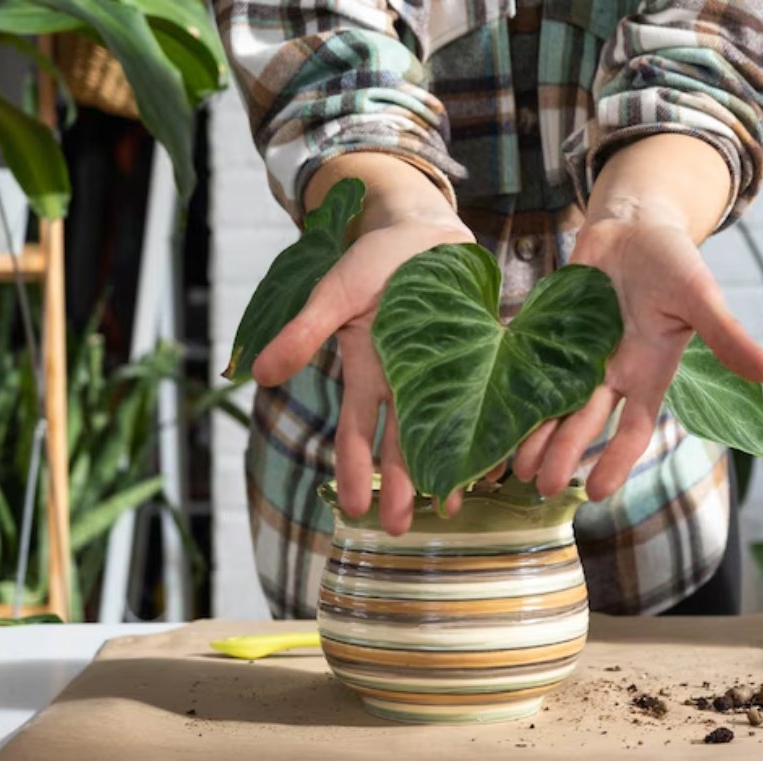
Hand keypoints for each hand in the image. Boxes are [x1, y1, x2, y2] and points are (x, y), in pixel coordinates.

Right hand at [251, 154, 473, 534]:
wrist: (421, 227)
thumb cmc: (372, 259)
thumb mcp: (334, 292)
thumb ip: (304, 333)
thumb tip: (259, 375)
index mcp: (370, 370)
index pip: (356, 430)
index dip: (353, 469)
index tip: (354, 510)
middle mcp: (406, 379)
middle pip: (402, 441)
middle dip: (401, 485)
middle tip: (400, 530)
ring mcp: (444, 369)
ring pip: (444, 428)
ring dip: (445, 467)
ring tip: (452, 510)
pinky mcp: (480, 353)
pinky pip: (488, 396)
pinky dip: (494, 425)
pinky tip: (503, 455)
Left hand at [513, 134, 762, 501]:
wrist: (633, 225)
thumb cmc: (673, 261)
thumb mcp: (701, 296)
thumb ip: (727, 336)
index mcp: (648, 371)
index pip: (635, 428)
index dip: (617, 460)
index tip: (598, 493)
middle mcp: (610, 371)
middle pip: (584, 423)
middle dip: (563, 454)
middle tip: (540, 487)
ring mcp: (577, 354)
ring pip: (552, 402)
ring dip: (534, 433)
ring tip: (511, 465)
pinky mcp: (550, 332)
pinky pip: (527, 365)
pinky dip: (510, 387)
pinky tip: (488, 410)